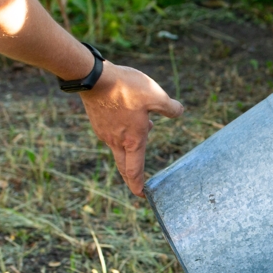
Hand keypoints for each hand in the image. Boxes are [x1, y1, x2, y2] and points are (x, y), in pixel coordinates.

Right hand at [80, 62, 183, 195]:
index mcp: (133, 141)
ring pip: (120, 146)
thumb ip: (170, 107)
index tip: (141, 195)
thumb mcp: (156, 95)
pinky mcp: (97, 122)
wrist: (92, 77)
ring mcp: (104, 132)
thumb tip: (179, 111)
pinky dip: (123, 133)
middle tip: (137, 187)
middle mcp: (117, 141)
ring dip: (132, 146)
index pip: (135, 170)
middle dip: (131, 178)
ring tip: (147, 127)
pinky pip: (112, 134)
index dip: (138, 185)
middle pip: (124, 166)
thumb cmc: (126, 88)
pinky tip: (131, 116)